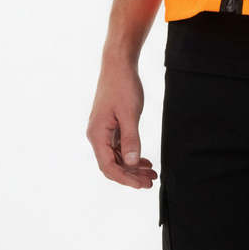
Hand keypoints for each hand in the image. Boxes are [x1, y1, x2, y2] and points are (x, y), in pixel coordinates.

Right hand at [86, 61, 157, 188]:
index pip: (109, 166)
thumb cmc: (123, 86)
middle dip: (131, 175)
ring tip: (152, 173)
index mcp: (97, 135)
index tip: (142, 184)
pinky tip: (144, 160)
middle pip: (113, 164)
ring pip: (117, 156)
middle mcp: (97, 135)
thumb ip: (131, 138)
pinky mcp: (110, 125)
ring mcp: (103, 131)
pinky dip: (132, 154)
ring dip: (133, 166)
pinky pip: (119, 146)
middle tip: (151, 182)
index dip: (125, 178)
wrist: (118, 64)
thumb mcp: (130, 113)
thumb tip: (131, 163)